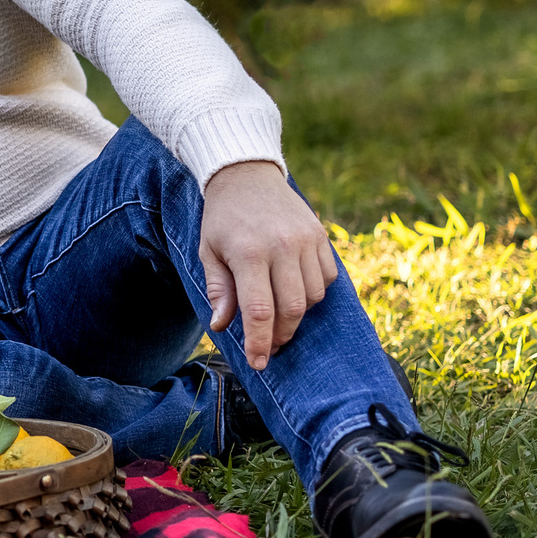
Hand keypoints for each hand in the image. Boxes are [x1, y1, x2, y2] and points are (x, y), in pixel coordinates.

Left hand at [199, 160, 341, 368]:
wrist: (246, 175)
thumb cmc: (223, 219)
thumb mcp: (209, 251)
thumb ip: (218, 289)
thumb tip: (222, 326)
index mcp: (249, 253)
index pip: (260, 311)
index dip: (260, 342)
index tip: (259, 362)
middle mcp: (282, 247)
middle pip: (292, 309)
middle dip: (281, 334)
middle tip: (269, 345)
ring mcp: (306, 240)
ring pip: (313, 297)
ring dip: (297, 314)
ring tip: (278, 315)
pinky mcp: (321, 236)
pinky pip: (327, 278)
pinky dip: (314, 292)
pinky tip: (295, 289)